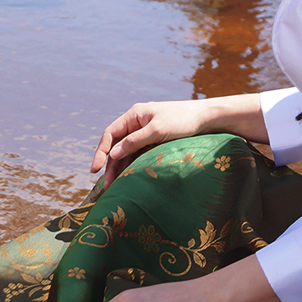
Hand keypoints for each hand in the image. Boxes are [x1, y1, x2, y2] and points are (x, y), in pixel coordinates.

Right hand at [91, 101, 206, 188]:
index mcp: (135, 114)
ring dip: (120, 167)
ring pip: (127, 151)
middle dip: (110, 164)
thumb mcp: (157, 131)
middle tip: (106, 186)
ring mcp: (146, 131)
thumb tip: (113, 154)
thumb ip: (134, 142)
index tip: (95, 170)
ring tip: (114, 186)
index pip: (111, 133)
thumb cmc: (182, 121)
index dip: (101, 152)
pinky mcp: (155, 140)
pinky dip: (132, 165)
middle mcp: (138, 122)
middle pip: (117, 144)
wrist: (206, 119)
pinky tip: (128, 178)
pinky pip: (138, 153)